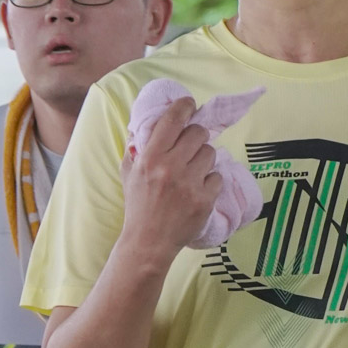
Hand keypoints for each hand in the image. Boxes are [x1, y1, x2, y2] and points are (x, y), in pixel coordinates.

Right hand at [121, 95, 222, 259]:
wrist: (149, 242)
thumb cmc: (138, 205)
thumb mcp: (129, 171)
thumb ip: (138, 145)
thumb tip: (150, 120)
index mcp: (151, 157)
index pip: (173, 119)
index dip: (185, 107)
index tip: (190, 105)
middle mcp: (171, 167)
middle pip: (198, 133)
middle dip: (196, 136)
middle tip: (191, 145)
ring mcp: (190, 184)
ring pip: (210, 153)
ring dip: (204, 159)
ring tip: (193, 171)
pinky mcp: (204, 200)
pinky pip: (217, 177)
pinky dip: (210, 182)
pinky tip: (198, 190)